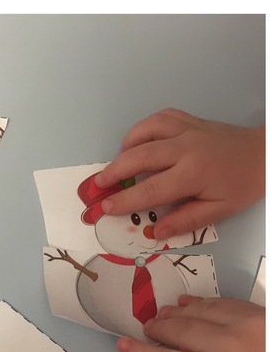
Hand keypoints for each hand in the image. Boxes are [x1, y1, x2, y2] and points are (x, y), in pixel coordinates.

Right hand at [94, 109, 264, 237]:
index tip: (105, 207)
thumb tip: (156, 232)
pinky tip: (137, 144)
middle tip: (97, 186)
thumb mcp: (219, 210)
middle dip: (113, 172)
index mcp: (193, 173)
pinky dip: (141, 130)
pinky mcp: (187, 120)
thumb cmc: (242, 184)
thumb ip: (186, 221)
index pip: (150, 189)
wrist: (264, 153)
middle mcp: (185, 148)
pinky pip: (156, 119)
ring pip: (145, 133)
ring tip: (117, 166)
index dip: (124, 200)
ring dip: (125, 149)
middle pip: (139, 157)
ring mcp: (186, 130)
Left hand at [117, 295, 264, 351]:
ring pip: (181, 332)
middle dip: (176, 316)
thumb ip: (246, 336)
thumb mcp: (267, 349)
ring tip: (148, 328)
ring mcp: (223, 349)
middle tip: (161, 317)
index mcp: (262, 322)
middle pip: (200, 316)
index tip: (185, 304)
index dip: (199, 305)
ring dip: (161, 328)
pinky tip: (125, 346)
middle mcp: (244, 329)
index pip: (223, 307)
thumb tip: (212, 327)